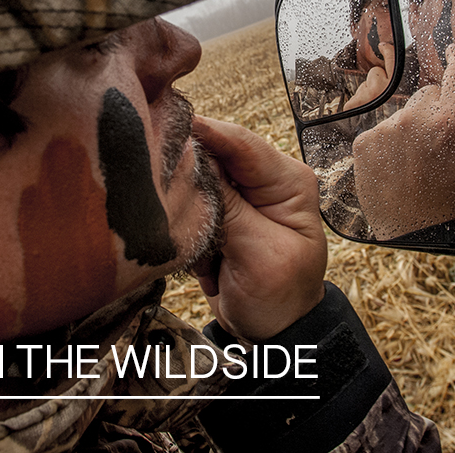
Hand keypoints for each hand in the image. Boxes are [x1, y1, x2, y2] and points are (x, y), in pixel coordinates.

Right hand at [191, 116, 326, 340]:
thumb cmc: (280, 297)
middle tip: (166, 186)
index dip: (204, 131)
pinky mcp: (218, 214)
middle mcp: (263, 179)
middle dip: (188, 173)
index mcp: (288, 181)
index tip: (169, 122)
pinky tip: (200, 254)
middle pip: (212, 154)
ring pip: (193, 179)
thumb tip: (193, 160)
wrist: (273, 333)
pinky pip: (187, 204)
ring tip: (197, 242)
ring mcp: (238, 196)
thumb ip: (228, 207)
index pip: (242, 143)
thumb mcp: (259, 254)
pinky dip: (185, 226)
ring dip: (186, 207)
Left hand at [353, 43, 454, 235]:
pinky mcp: (364, 145)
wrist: (423, 234)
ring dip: (411, 131)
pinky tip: (399, 169)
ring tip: (418, 164)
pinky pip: (381, 133)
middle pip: (428, 95)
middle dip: (436, 112)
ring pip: (404, 115)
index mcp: (454, 119)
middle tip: (440, 144)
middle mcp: (416, 118)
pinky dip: (390, 146)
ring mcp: (386, 130)